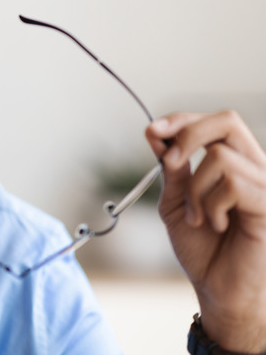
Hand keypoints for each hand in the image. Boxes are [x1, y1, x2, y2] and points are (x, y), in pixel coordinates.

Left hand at [146, 110, 265, 351]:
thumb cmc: (202, 248)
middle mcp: (255, 167)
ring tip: (198, 217)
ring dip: (194, 189)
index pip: (214, 122)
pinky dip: (211, 205)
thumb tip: (155, 132)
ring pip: (219, 157)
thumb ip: (171, 169)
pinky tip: (216, 226)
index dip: (182, 120)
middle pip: (227, 121)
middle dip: (188, 135)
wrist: (218, 289)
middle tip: (169, 163)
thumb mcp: (176, 202)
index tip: (153, 131)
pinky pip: (232, 184)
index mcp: (235, 162)